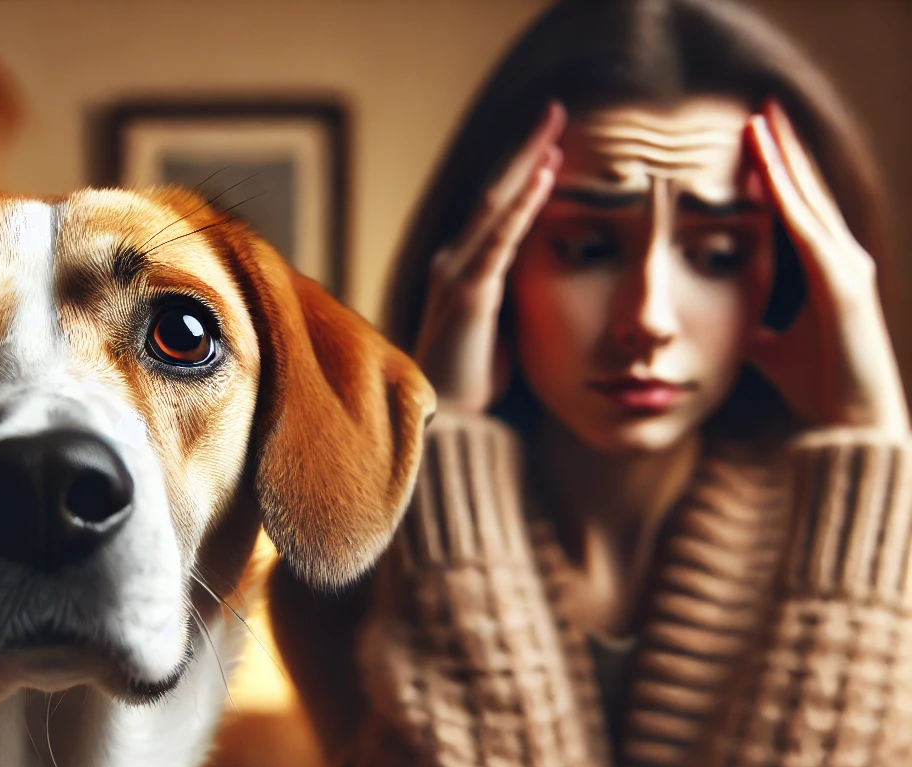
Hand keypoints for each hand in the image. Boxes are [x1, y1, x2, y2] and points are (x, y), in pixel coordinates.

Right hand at [414, 101, 566, 412]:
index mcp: (465, 270)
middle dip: (525, 149)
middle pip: (494, 193)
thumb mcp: (499, 330)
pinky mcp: (470, 294)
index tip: (553, 143)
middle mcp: (456, 262)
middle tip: (555, 110)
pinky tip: (545, 174)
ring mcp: (459, 275)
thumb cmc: (471, 381)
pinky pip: (499, 240)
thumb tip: (538, 284)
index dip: (523, 174)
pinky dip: (522, 205)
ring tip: (554, 125)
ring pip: (495, 205)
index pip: (497, 211)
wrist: (446, 422)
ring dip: (526, 162)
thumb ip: (510, 298)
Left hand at [745, 100, 908, 435]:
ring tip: (761, 119)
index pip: (796, 210)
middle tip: (758, 108)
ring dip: (785, 158)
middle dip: (783, 149)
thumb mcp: (770, 351)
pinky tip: (769, 170)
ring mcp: (846, 267)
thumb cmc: (818, 388)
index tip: (751, 141)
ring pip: (809, 200)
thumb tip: (726, 323)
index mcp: (825, 271)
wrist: (848, 425)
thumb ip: (753, 330)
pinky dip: (789, 199)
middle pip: (807, 192)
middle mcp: (840, 259)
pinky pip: (809, 231)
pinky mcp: (843, 284)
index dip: (776, 173)